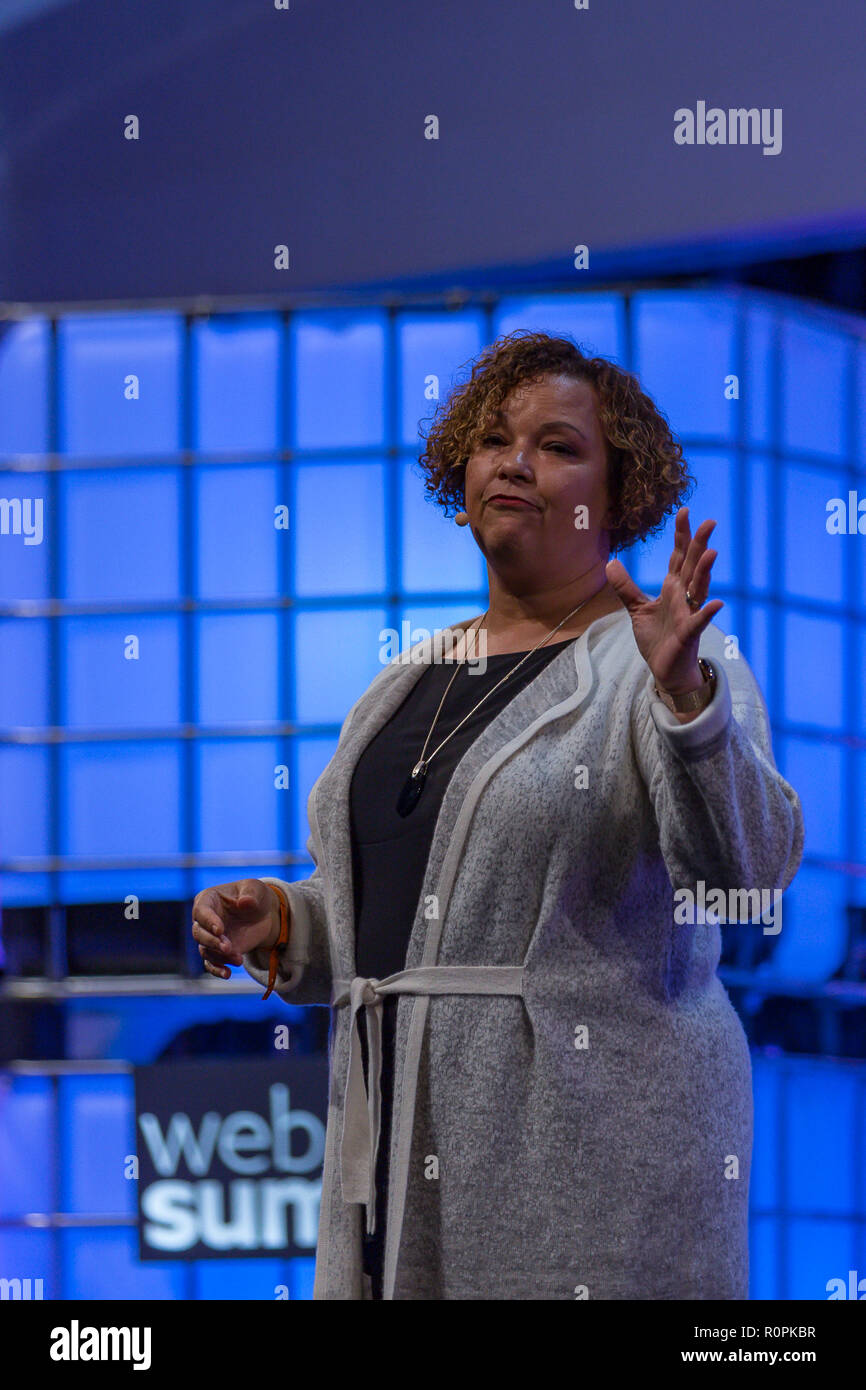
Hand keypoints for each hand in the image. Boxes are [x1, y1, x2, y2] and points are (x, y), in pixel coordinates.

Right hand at [192, 878, 281, 980]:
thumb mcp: (256, 889)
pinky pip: (211, 963)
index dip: (209, 921)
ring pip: (206, 950)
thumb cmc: (255, 896)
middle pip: (199, 933)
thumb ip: (250, 893)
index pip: (201, 911)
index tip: (220, 930)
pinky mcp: (217, 952)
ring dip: (219, 957)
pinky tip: (227, 974)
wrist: (263, 915)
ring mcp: (210, 937)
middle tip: (228, 947)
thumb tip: (245, 902)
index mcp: (208, 899)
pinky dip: (217, 970)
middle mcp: (204, 920)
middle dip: (213, 942)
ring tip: (238, 959)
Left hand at [605, 506, 723, 693]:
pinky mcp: (688, 634)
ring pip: (699, 588)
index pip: (678, 556)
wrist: (665, 669)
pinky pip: (699, 621)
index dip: (681, 535)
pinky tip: (716, 603)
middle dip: (699, 544)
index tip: (683, 511)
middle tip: (709, 522)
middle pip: (692, 565)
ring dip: (705, 571)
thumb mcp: (637, 609)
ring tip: (711, 552)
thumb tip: (610, 562)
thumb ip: (625, 586)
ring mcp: (688, 614)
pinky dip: (707, 612)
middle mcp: (684, 597)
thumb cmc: (657, 638)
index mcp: (672, 588)